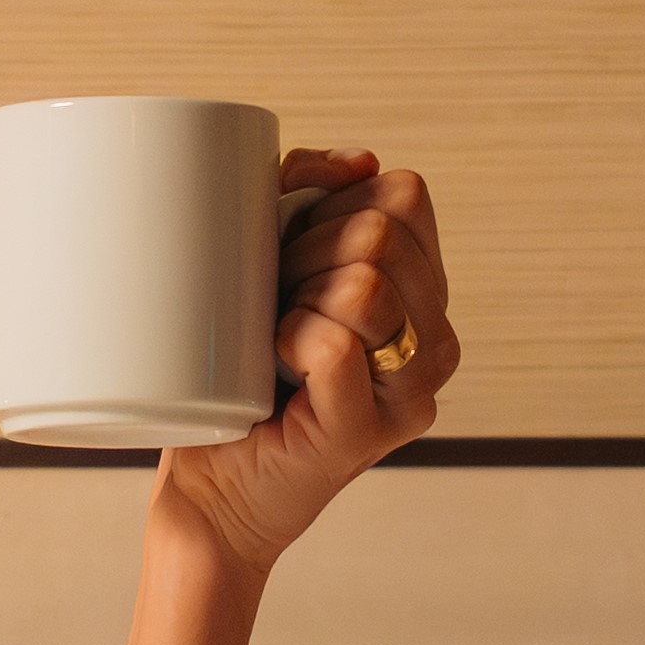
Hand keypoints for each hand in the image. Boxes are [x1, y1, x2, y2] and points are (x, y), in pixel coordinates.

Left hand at [147, 147, 457, 586]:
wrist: (207, 482)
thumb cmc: (234, 367)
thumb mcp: (267, 253)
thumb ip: (306, 188)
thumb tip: (362, 162)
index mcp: (424, 291)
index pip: (404, 194)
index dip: (332, 206)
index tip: (293, 253)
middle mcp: (436, 340)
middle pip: (381, 232)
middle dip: (305, 251)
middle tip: (272, 305)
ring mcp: (412, 390)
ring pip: (365, 283)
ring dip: (295, 296)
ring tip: (276, 341)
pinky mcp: (367, 431)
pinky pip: (333, 343)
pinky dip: (287, 343)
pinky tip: (273, 372)